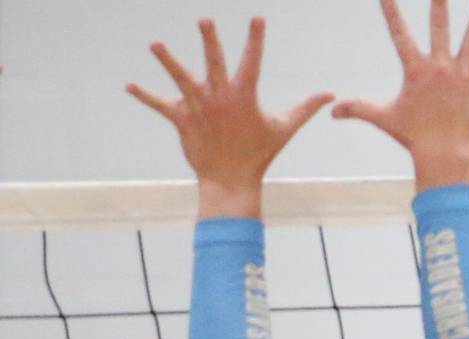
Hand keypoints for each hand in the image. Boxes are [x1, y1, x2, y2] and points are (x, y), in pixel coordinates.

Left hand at [127, 18, 332, 217]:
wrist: (232, 180)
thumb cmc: (259, 153)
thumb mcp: (285, 128)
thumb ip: (306, 108)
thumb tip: (331, 95)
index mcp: (245, 96)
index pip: (252, 61)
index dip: (255, 39)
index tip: (257, 18)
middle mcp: (220, 98)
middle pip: (214, 63)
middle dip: (210, 40)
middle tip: (204, 20)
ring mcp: (200, 108)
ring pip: (182, 79)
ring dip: (168, 61)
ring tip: (155, 44)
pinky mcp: (183, 120)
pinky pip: (161, 105)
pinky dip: (145, 96)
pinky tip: (128, 86)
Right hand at [333, 0, 468, 190]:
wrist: (444, 155)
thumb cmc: (414, 137)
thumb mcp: (385, 118)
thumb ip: (359, 109)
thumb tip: (332, 110)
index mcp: (416, 70)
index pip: (399, 33)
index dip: (390, 10)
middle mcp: (441, 67)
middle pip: (440, 26)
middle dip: (439, 1)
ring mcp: (464, 76)